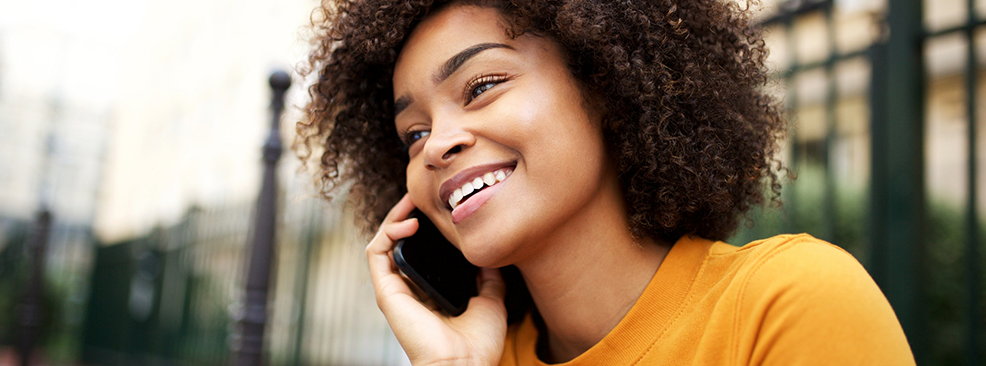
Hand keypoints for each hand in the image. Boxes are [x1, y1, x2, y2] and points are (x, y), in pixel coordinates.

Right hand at [366, 194, 507, 364]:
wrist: (466, 365)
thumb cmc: (477, 342)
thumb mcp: (491, 298)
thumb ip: (489, 275)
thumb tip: (491, 253)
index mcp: (429, 290)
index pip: (420, 251)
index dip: (426, 227)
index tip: (442, 208)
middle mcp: (409, 288)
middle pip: (399, 243)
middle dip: (408, 214)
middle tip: (424, 196)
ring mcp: (395, 289)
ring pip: (384, 242)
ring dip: (394, 217)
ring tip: (413, 201)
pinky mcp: (385, 291)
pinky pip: (375, 253)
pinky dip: (387, 232)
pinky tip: (409, 222)